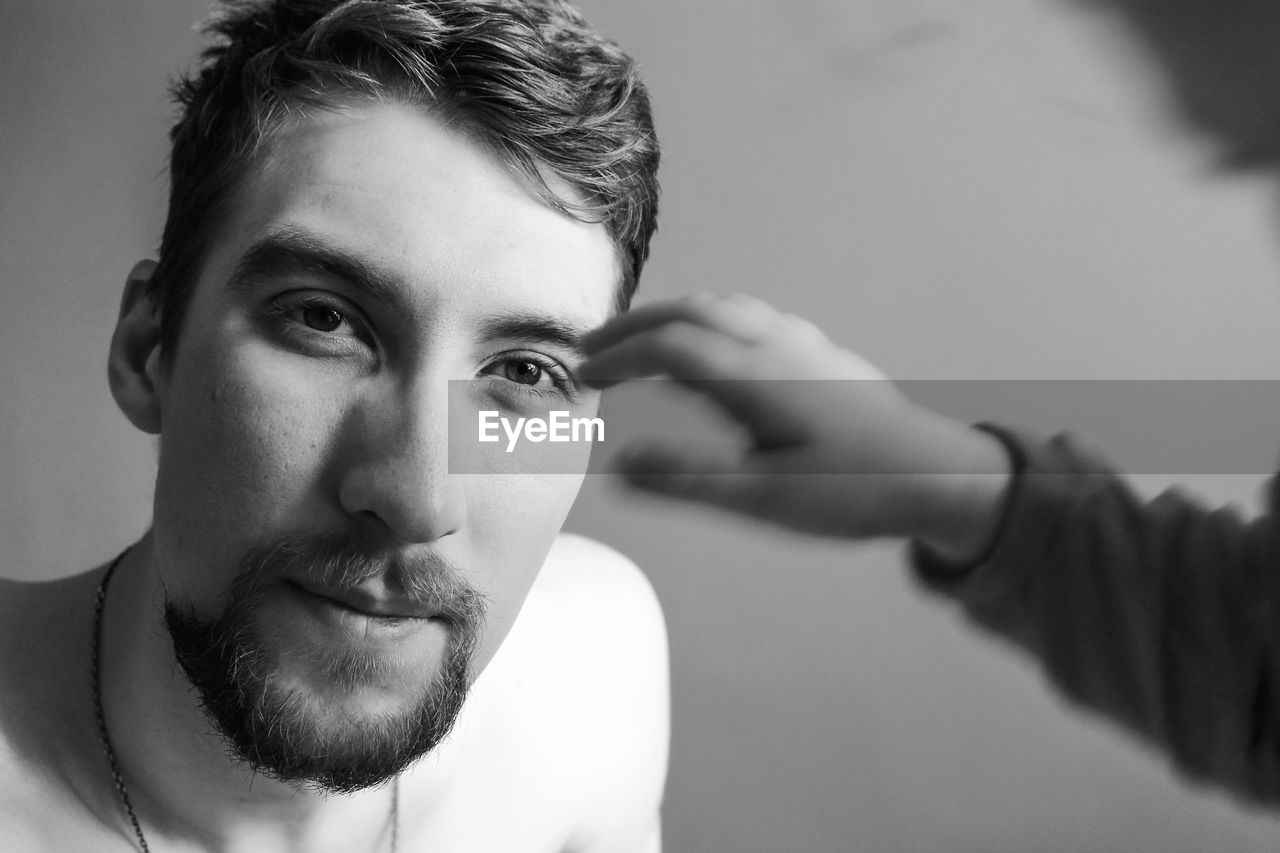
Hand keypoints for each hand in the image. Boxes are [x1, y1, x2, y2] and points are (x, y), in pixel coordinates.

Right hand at [580, 293, 1010, 555]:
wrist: (942, 476)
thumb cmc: (858, 490)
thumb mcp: (765, 497)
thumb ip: (689, 478)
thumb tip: (619, 464)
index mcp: (756, 376)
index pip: (668, 346)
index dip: (618, 358)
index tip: (584, 380)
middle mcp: (777, 347)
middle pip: (691, 311)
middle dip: (635, 325)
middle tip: (594, 350)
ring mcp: (804, 347)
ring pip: (724, 307)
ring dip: (672, 317)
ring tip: (640, 346)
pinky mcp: (823, 357)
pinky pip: (752, 318)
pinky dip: (710, 322)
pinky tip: (714, 352)